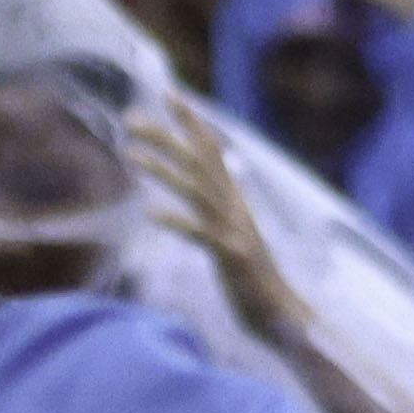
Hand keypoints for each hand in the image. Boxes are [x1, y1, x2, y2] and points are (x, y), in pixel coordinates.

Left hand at [124, 113, 305, 346]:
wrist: (284, 319)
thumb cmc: (254, 281)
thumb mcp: (233, 236)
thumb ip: (217, 210)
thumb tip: (202, 187)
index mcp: (235, 201)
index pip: (213, 150)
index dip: (193, 121)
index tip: (169, 93)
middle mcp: (237, 208)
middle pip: (200, 162)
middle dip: (166, 136)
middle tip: (129, 118)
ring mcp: (237, 231)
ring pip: (198, 190)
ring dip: (163, 169)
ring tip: (129, 154)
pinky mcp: (234, 257)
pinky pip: (203, 235)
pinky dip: (179, 221)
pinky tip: (151, 213)